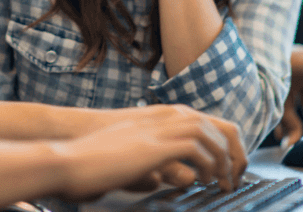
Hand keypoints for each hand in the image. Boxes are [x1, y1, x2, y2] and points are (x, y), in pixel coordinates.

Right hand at [51, 105, 245, 200]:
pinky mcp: (155, 145)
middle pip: (217, 124)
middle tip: (235, 177)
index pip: (206, 122)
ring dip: (224, 158)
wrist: (67, 158)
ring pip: (210, 132)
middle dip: (234, 151)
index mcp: (158, 119)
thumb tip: (177, 178)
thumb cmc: (93, 162)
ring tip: (224, 182)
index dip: (224, 144)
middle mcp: (162, 118)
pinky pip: (196, 147)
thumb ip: (157, 167)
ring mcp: (158, 129)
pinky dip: (208, 164)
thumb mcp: (133, 163)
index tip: (228, 169)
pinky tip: (204, 181)